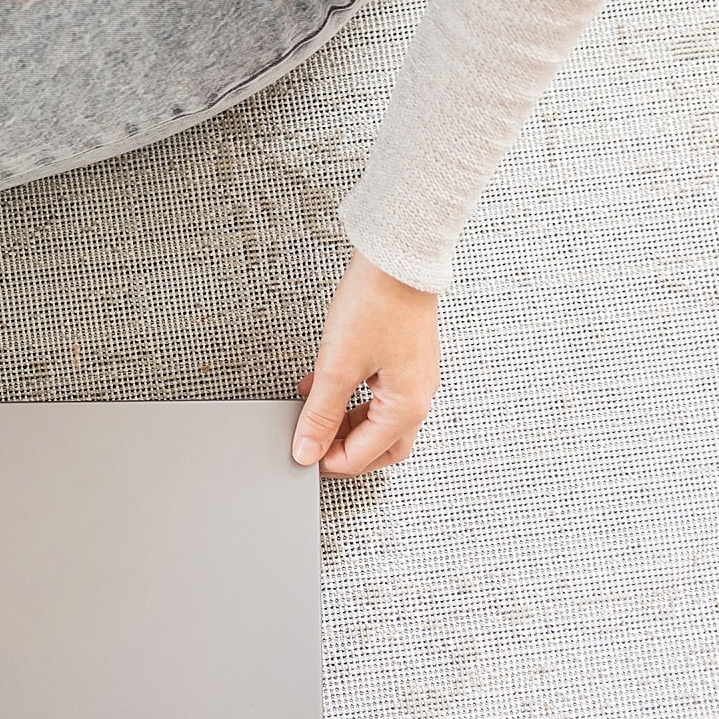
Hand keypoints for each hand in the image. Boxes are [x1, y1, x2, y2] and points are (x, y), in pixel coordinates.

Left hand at [292, 247, 439, 474]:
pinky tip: (327, 387)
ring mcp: (414, 376)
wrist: (398, 258)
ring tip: (315, 416)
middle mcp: (418, 395)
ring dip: (347, 424)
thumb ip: (320, 414)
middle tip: (313, 445)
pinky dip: (352, 399)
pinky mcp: (405, 358)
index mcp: (407, 407)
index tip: (301, 454)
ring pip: (379, 420)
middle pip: (380, 447)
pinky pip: (379, 393)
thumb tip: (307, 449)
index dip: (326, 460)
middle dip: (345, 451)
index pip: (363, 457)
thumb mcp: (337, 366)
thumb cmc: (377, 303)